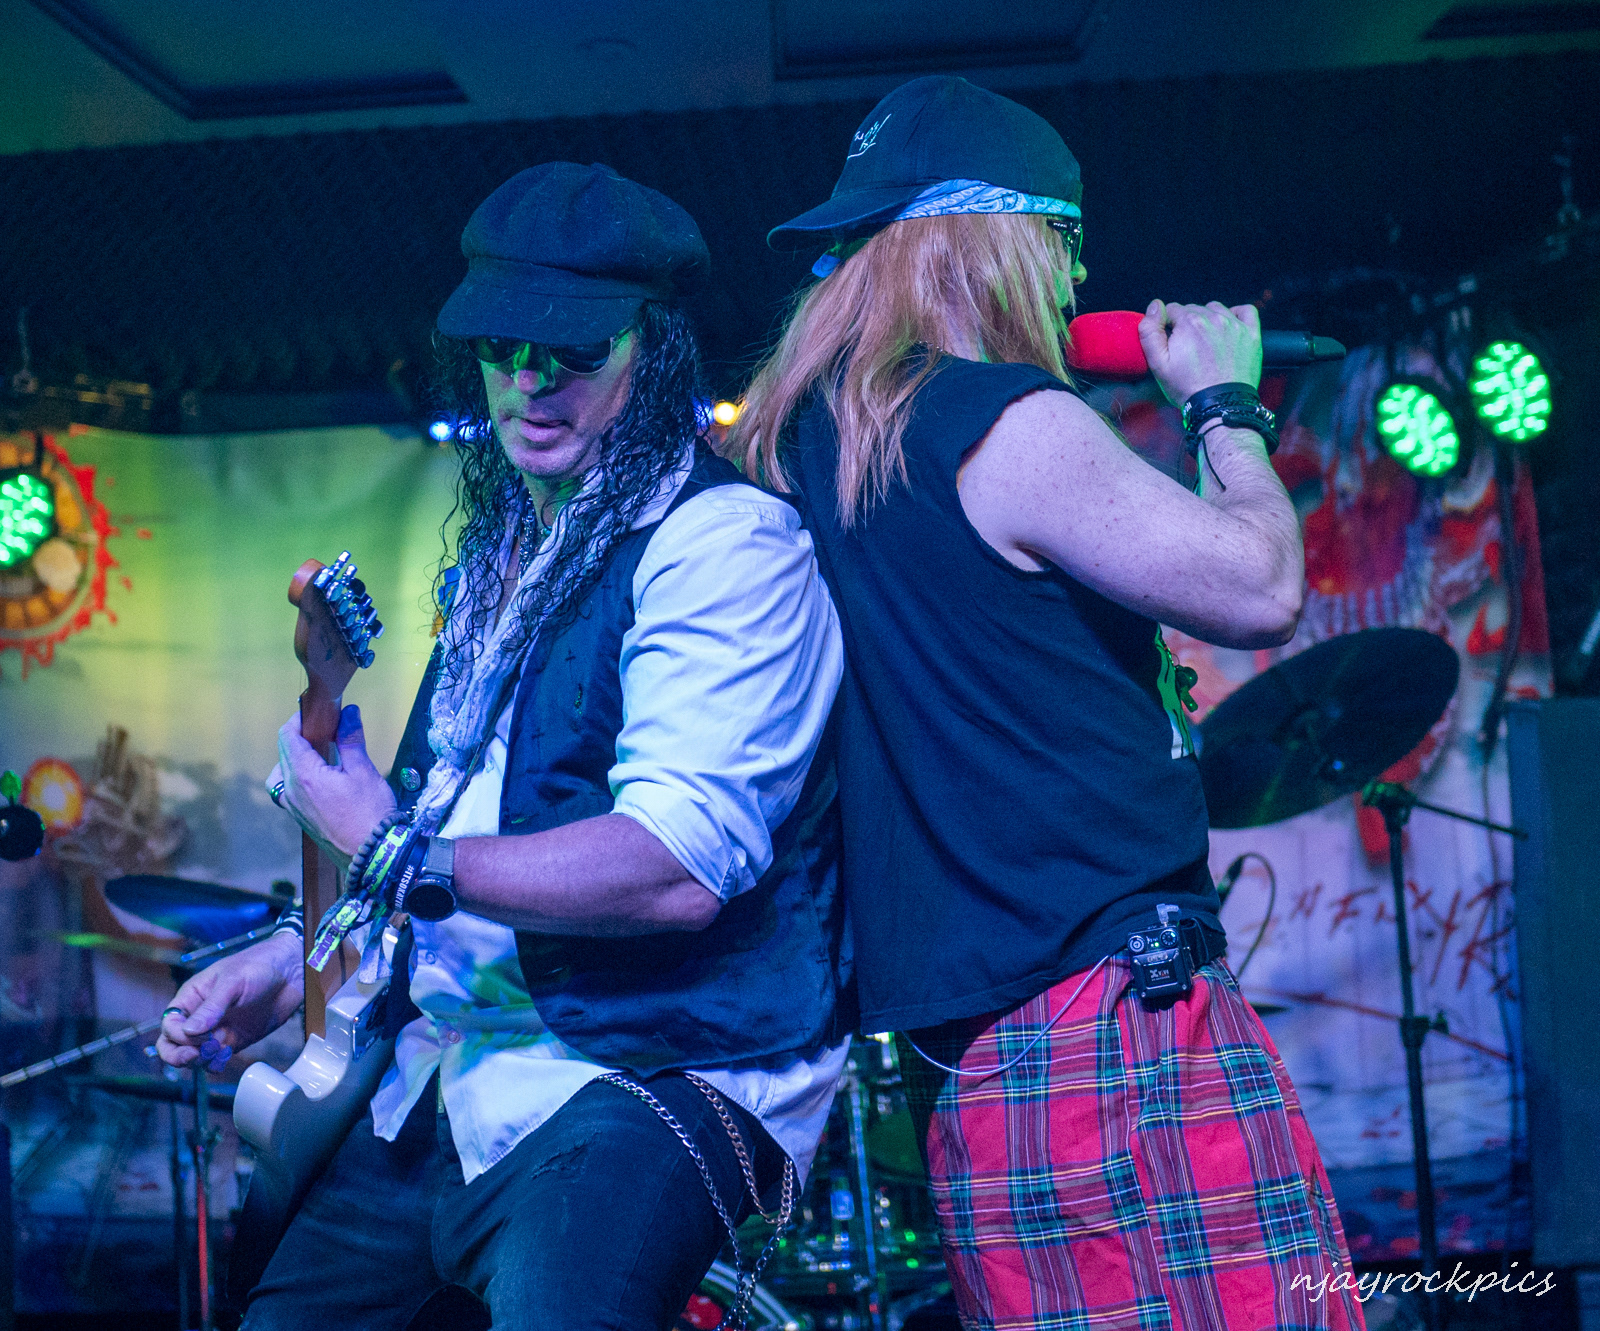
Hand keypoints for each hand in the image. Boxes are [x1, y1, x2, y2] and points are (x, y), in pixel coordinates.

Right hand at [156, 933, 303, 1070]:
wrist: (292, 972)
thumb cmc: (259, 965)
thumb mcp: (234, 981)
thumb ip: (212, 1006)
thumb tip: (189, 1031)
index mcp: (193, 997)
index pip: (170, 1023)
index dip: (177, 1035)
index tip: (198, 1035)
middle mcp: (200, 1016)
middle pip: (173, 1044)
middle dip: (178, 1055)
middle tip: (195, 1056)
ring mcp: (216, 1030)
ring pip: (193, 1056)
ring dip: (200, 1061)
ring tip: (219, 1051)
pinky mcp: (233, 1041)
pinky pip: (215, 1060)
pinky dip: (215, 1064)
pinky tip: (226, 1055)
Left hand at [271, 704, 397, 863]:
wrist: (373, 855)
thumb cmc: (370, 812)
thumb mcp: (363, 771)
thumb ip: (351, 739)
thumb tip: (348, 712)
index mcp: (303, 775)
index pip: (287, 737)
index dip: (298, 720)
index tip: (316, 713)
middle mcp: (290, 791)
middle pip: (283, 754)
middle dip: (299, 737)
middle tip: (325, 731)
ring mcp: (293, 808)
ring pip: (281, 774)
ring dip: (294, 759)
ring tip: (319, 757)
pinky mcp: (300, 819)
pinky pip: (287, 792)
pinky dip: (297, 778)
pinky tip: (320, 780)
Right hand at [1139, 300, 1262, 405]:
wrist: (1220, 406)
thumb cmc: (1188, 388)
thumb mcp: (1157, 364)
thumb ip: (1150, 331)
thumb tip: (1155, 305)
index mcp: (1190, 323)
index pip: (1172, 310)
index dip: (1168, 326)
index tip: (1171, 343)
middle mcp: (1214, 318)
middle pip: (1194, 309)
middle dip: (1187, 324)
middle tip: (1187, 348)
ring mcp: (1235, 325)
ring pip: (1216, 309)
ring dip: (1208, 319)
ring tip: (1206, 342)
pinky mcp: (1251, 334)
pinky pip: (1246, 311)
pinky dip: (1236, 314)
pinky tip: (1228, 327)